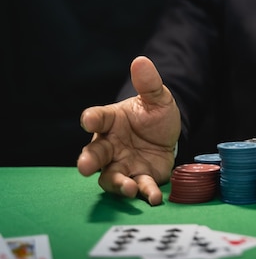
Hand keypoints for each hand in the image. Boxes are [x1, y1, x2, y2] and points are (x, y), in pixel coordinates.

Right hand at [77, 56, 180, 205]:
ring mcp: (122, 164)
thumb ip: (149, 84)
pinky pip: (138, 187)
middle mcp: (110, 145)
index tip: (88, 120)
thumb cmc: (153, 115)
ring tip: (127, 187)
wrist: (168, 136)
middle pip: (94, 154)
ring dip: (118, 184)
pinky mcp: (138, 177)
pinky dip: (144, 193)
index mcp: (111, 121)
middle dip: (88, 161)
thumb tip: (141, 61)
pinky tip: (153, 197)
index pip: (97, 118)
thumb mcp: (157, 98)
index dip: (92, 119)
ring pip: (111, 177)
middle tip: (84, 167)